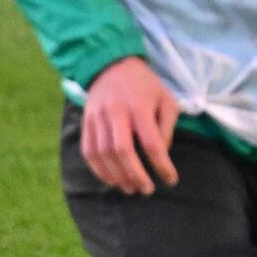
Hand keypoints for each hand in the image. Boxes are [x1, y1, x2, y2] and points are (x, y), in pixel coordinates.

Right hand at [81, 56, 179, 195]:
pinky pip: (88, 151)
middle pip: (122, 151)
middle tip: (146, 190)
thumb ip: (167, 127)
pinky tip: (111, 180)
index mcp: (139, 106)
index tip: (171, 180)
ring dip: (116, 176)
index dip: (161, 165)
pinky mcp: (86, 122)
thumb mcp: (166, 99)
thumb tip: (162, 154)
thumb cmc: (145, 86)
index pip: (151, 142)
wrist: (112, 65)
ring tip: (130, 188)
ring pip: (103, 154)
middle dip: (135, 175)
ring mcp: (97, 117)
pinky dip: (99, 170)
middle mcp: (116, 112)